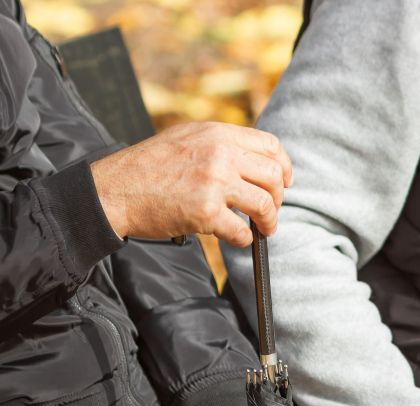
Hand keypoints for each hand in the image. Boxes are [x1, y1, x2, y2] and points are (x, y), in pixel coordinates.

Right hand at [91, 122, 292, 245]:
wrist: (115, 189)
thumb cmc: (148, 168)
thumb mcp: (187, 138)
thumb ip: (220, 145)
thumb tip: (253, 163)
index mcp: (217, 133)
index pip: (270, 145)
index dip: (284, 167)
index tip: (285, 183)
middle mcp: (220, 153)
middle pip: (273, 176)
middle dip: (278, 199)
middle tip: (270, 212)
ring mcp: (214, 182)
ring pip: (264, 204)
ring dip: (269, 222)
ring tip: (263, 229)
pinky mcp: (205, 212)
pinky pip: (242, 230)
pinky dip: (245, 239)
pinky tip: (238, 238)